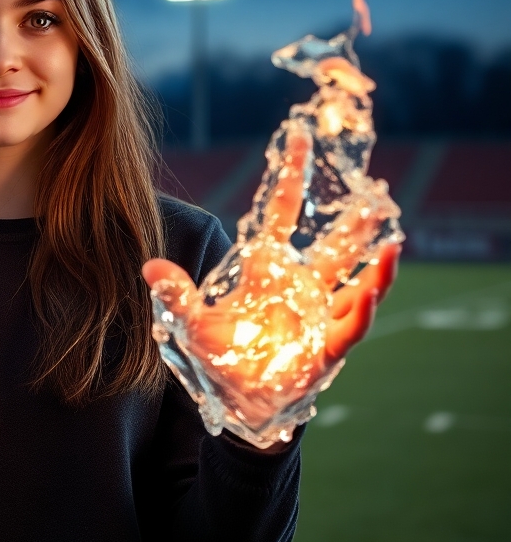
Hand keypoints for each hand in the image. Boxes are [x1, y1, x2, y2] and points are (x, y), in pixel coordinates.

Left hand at [143, 125, 399, 421]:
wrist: (239, 403)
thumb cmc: (220, 358)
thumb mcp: (190, 325)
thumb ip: (176, 296)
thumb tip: (150, 267)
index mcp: (265, 270)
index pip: (281, 214)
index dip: (291, 176)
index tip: (300, 137)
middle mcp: (299, 287)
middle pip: (332, 247)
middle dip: (354, 221)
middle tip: (377, 191)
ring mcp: (317, 317)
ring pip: (354, 283)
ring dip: (374, 266)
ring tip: (392, 245)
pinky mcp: (326, 349)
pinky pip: (349, 327)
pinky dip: (361, 311)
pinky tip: (371, 293)